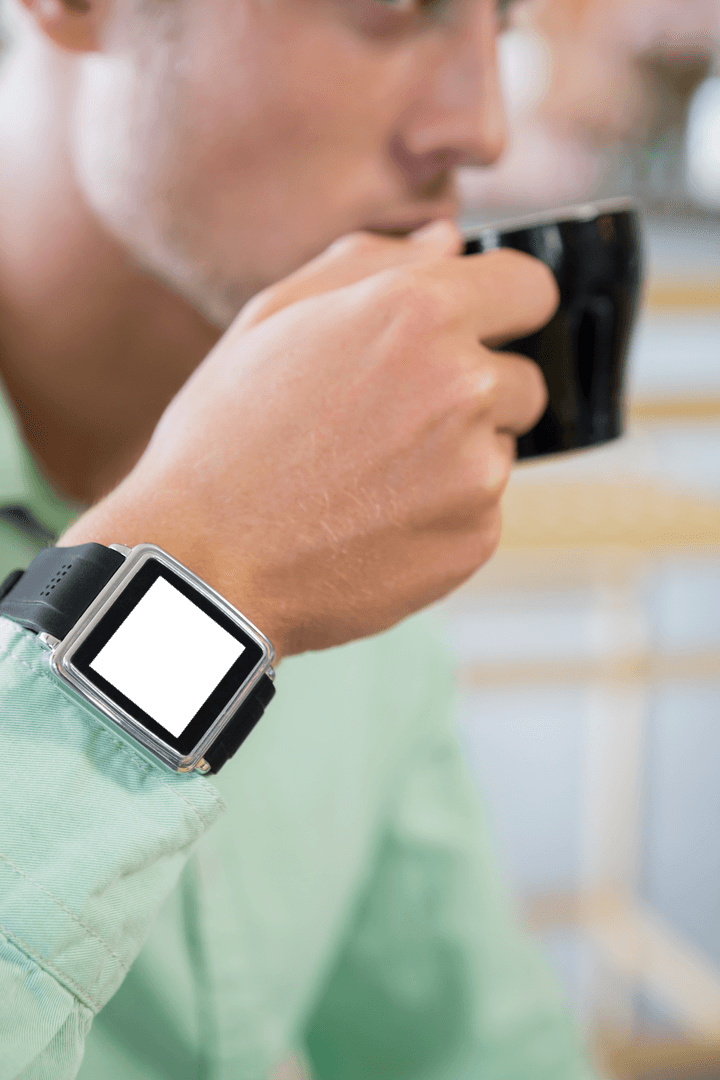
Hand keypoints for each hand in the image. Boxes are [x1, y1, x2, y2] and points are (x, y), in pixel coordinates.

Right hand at [60, 223, 556, 658]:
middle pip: (523, 378)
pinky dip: (444, 514)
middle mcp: (464, 384)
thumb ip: (369, 262)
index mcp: (418, 310)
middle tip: (393, 420)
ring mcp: (477, 469)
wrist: (203, 560)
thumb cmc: (224, 434)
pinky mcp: (476, 538)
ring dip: (459, 454)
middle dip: (475, 389)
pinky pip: (483, 511)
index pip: (530, 288)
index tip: (477, 327)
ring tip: (372, 475)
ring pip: (501, 447)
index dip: (502, 306)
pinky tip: (375, 520)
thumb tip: (448, 240)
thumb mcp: (272, 319)